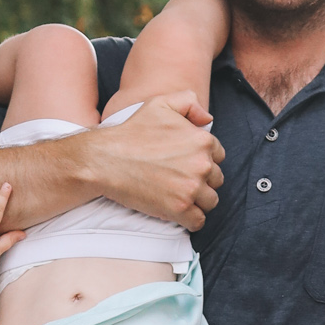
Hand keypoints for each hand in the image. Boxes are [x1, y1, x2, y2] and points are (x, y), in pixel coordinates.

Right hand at [86, 93, 223, 230]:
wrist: (105, 159)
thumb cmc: (132, 132)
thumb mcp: (160, 104)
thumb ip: (189, 102)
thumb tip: (207, 119)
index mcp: (202, 140)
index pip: (218, 156)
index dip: (203, 159)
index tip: (185, 163)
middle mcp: (202, 164)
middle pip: (216, 180)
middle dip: (201, 181)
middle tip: (178, 179)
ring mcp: (191, 188)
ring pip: (210, 201)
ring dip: (197, 201)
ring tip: (178, 195)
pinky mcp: (179, 208)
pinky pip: (198, 221)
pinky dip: (190, 219)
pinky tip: (177, 210)